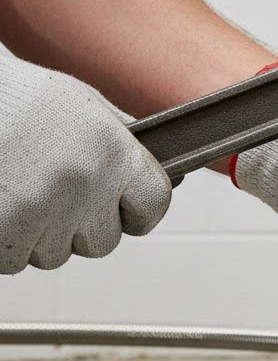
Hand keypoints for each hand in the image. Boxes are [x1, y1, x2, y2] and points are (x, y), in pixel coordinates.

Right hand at [0, 54, 171, 273]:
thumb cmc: (24, 101)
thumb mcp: (86, 108)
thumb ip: (126, 146)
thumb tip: (176, 177)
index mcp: (113, 151)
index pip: (154, 205)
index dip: (140, 212)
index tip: (127, 210)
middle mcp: (83, 183)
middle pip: (104, 241)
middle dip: (83, 227)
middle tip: (56, 191)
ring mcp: (40, 210)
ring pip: (55, 254)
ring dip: (41, 235)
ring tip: (21, 188)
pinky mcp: (1, 233)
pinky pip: (15, 260)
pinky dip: (6, 241)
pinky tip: (1, 202)